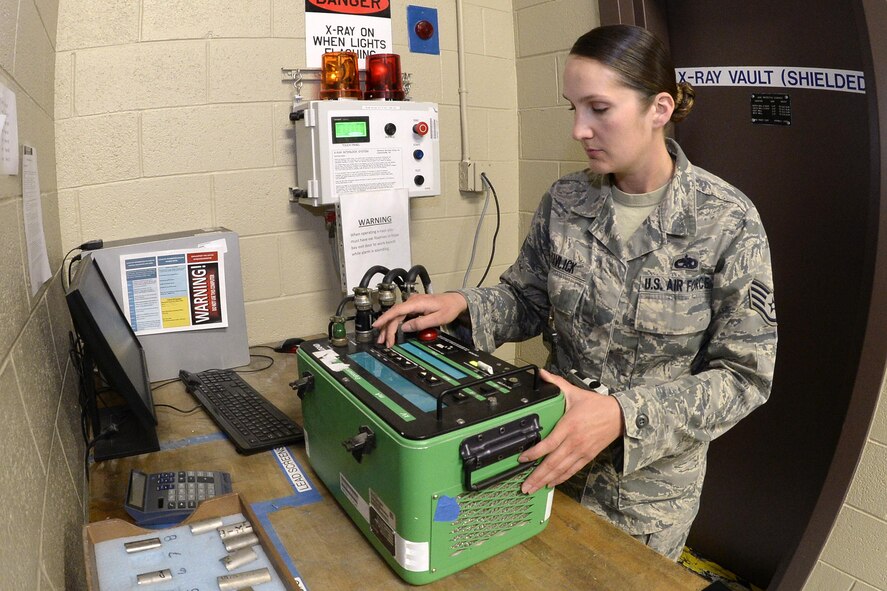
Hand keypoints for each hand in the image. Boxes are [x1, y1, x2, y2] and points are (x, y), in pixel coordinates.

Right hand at [372, 292, 468, 347]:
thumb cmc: (449, 308)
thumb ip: (420, 323)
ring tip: (385, 339)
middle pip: (394, 315)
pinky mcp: (414, 306)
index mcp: (417, 303)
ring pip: (396, 315)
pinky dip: (395, 323)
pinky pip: (401, 315)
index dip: (385, 318)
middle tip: (383, 341)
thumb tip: (404, 328)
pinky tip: (392, 330)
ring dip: (389, 327)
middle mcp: (412, 301)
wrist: (455, 300)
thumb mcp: (437, 319)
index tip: (376, 325)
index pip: (397, 310)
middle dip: (386, 328)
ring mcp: (412, 303)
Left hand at [519, 368, 623, 494]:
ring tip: (533, 489)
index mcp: (569, 426)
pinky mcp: (587, 457)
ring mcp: (581, 451)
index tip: (522, 459)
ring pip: (561, 470)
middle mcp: (574, 441)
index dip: (534, 453)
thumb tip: (541, 374)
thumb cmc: (596, 405)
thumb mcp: (574, 392)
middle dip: (537, 476)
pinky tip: (550, 484)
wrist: (619, 416)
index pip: (549, 443)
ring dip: (546, 481)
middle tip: (524, 486)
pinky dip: (560, 479)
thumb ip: (556, 384)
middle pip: (552, 462)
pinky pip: (572, 471)